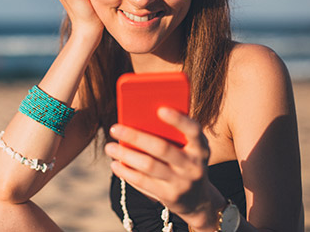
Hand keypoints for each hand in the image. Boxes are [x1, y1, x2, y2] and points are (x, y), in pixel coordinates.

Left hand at [105, 107, 221, 226]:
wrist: (198, 199)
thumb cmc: (186, 161)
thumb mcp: (188, 147)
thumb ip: (171, 134)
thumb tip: (137, 118)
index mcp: (200, 147)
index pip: (193, 130)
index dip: (178, 120)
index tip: (159, 109)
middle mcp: (194, 165)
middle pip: (162, 148)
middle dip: (136, 137)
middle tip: (114, 128)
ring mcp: (182, 183)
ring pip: (149, 166)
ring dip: (126, 155)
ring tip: (109, 147)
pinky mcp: (169, 197)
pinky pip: (143, 182)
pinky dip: (126, 172)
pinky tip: (115, 164)